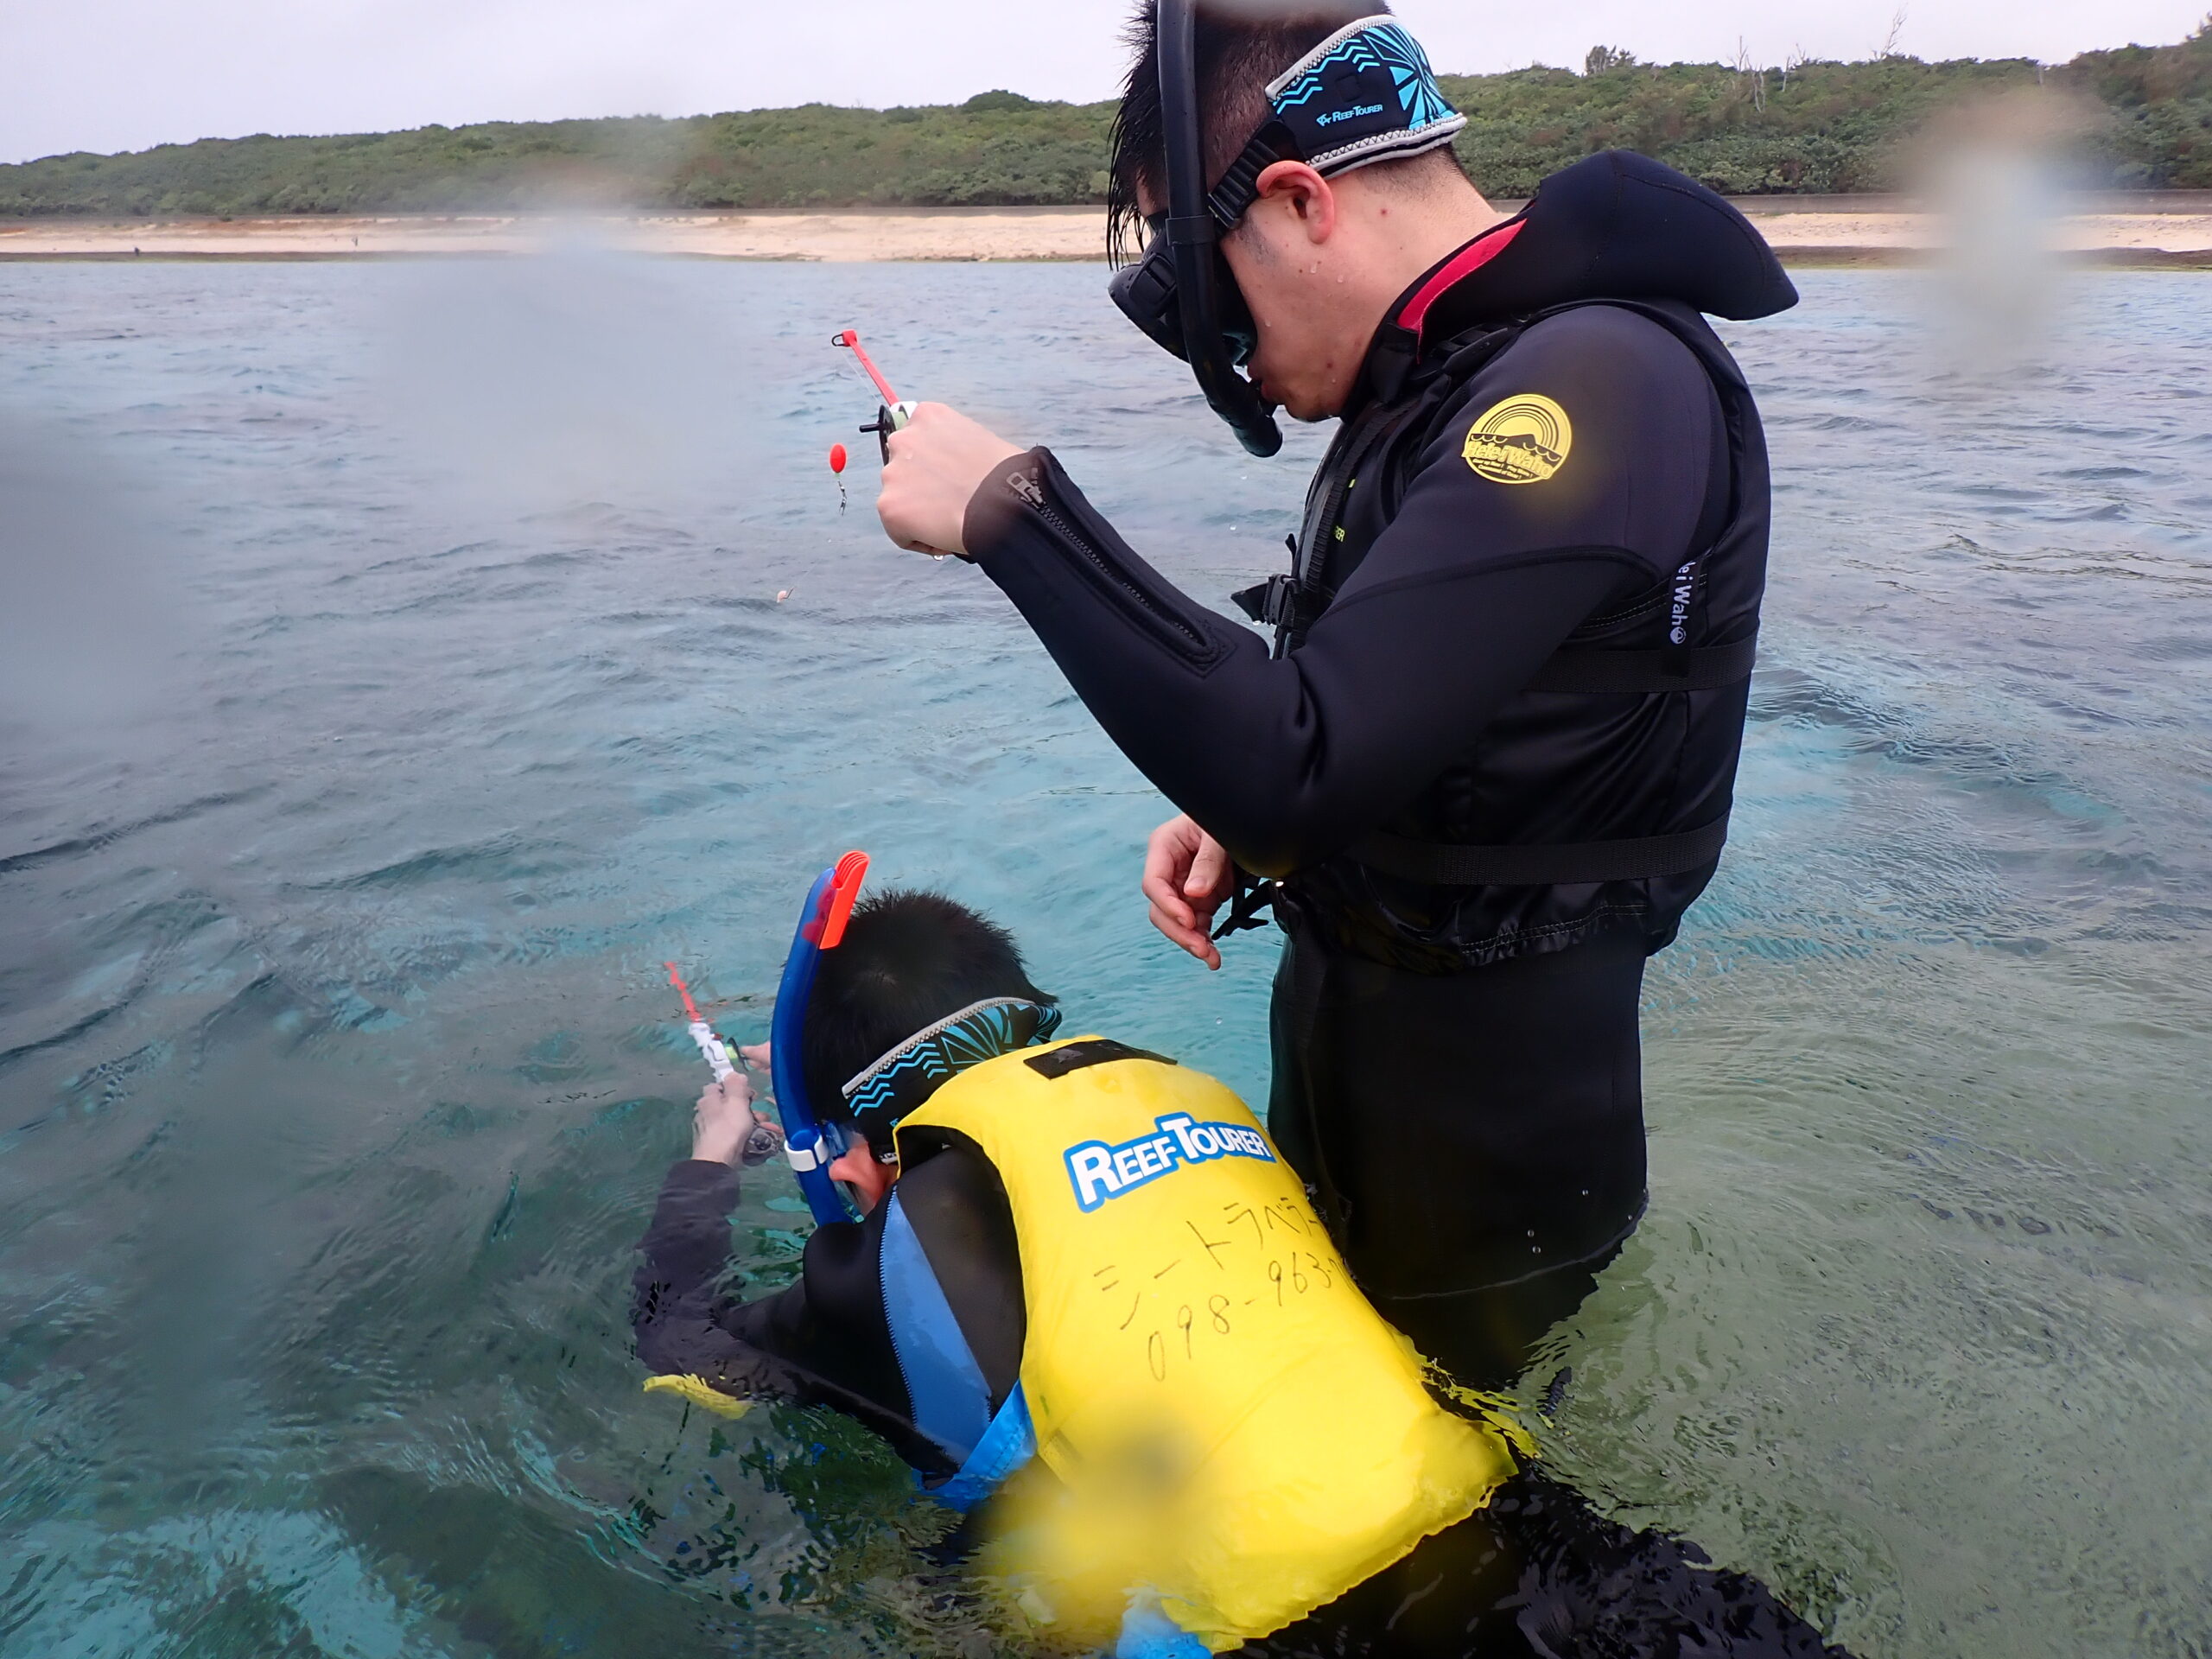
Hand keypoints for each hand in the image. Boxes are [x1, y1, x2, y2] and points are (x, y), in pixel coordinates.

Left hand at [692, 1073, 776, 1166]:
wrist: (718, 1160)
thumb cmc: (729, 1127)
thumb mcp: (736, 1101)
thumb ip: (736, 1084)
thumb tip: (735, 1074)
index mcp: (708, 1099)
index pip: (719, 1086)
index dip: (735, 1088)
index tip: (750, 1095)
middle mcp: (706, 1113)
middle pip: (730, 1105)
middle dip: (750, 1109)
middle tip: (763, 1116)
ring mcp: (710, 1130)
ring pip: (735, 1121)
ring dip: (753, 1123)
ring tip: (769, 1130)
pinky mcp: (716, 1144)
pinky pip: (734, 1135)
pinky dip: (747, 1135)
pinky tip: (759, 1140)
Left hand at [876, 403, 1022, 557]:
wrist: (1006, 502)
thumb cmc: (1005, 475)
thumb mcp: (977, 438)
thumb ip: (951, 447)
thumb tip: (948, 468)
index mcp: (926, 416)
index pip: (918, 444)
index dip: (936, 468)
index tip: (951, 481)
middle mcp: (902, 439)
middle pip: (904, 471)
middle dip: (923, 487)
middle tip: (951, 502)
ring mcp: (891, 472)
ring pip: (900, 501)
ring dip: (920, 512)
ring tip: (951, 519)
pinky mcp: (888, 506)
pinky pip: (899, 531)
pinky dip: (919, 539)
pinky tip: (944, 535)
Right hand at [1142, 814, 1234, 970]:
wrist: (1246, 818)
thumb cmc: (1225, 816)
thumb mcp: (1217, 834)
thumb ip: (1208, 860)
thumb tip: (1194, 892)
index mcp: (1164, 847)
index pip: (1154, 883)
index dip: (1168, 905)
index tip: (1189, 920)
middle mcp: (1169, 870)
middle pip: (1161, 909)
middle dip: (1180, 931)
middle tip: (1201, 948)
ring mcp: (1183, 886)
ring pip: (1177, 922)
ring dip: (1192, 941)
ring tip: (1212, 958)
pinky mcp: (1200, 898)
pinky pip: (1196, 924)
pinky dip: (1203, 939)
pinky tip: (1213, 953)